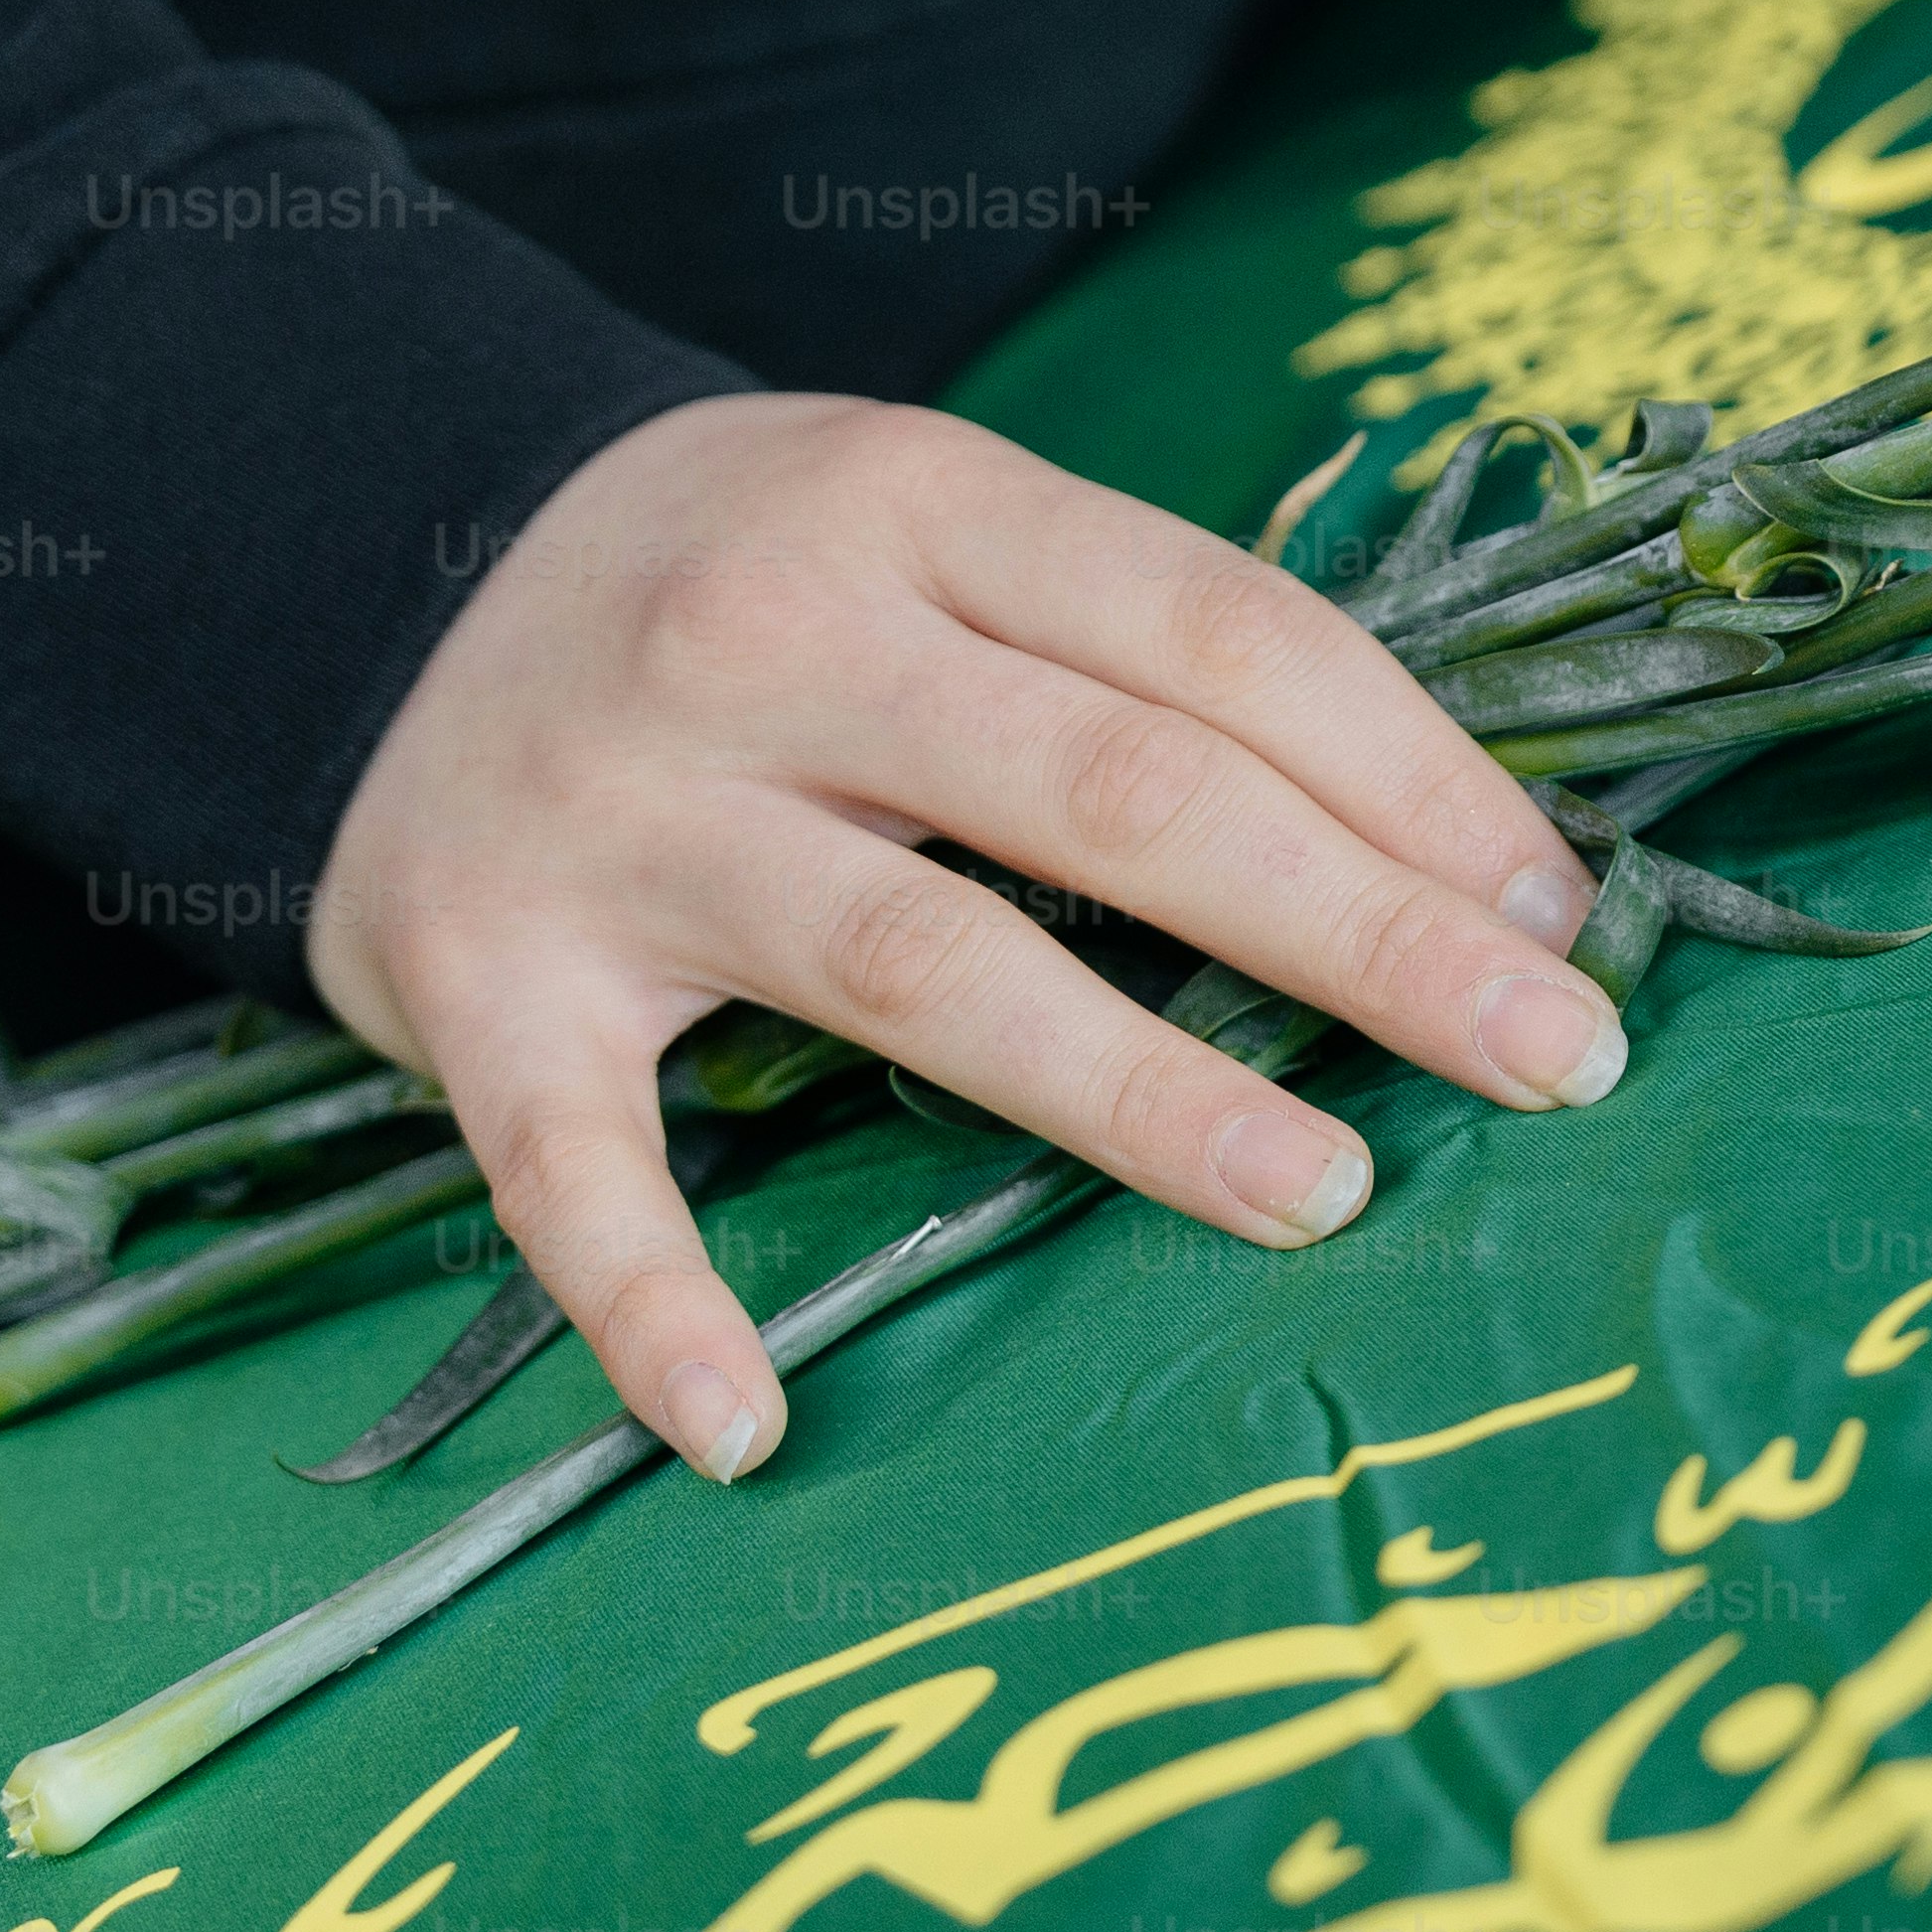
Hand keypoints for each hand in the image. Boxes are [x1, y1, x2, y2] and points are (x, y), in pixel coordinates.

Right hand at [308, 395, 1610, 1482]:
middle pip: (1118, 793)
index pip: (1220, 638)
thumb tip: (1453, 844)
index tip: (1564, 914)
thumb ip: (1139, 656)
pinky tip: (751, 1426)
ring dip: (1134, 1093)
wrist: (367, 577)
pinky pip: (571, 1172)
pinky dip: (654, 1302)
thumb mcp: (936, 534)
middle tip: (1552, 1058)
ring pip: (917, 963)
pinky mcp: (477, 975)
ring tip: (1320, 1193)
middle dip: (1362, 932)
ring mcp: (619, 814)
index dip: (1413, 779)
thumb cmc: (758, 593)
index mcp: (920, 504)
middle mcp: (770, 640)